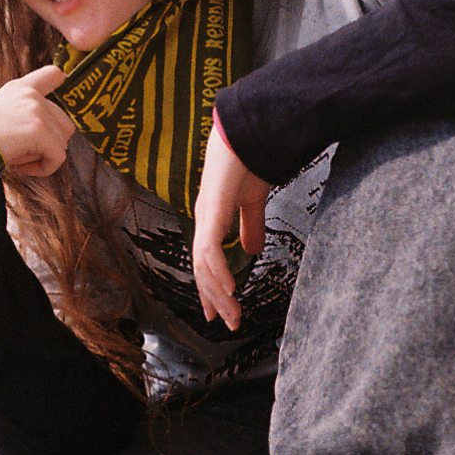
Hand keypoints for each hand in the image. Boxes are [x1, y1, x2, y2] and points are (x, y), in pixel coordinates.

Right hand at [0, 65, 75, 205]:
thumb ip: (20, 116)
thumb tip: (49, 134)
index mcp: (18, 89)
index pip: (52, 74)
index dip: (59, 82)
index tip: (60, 85)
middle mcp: (30, 95)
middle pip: (65, 124)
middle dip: (48, 144)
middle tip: (19, 153)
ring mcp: (36, 110)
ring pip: (62, 142)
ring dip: (42, 157)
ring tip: (15, 159)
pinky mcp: (39, 130)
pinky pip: (58, 158)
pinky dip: (43, 169)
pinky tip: (20, 168)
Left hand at [190, 118, 268, 330]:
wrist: (250, 131)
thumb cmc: (250, 159)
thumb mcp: (252, 201)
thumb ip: (250, 225)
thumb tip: (249, 251)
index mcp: (211, 217)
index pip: (206, 260)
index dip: (211, 287)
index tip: (220, 311)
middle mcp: (203, 218)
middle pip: (202, 268)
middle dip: (214, 298)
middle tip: (227, 323)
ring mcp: (205, 213)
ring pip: (204, 264)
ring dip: (217, 292)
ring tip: (231, 313)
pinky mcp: (212, 208)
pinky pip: (210, 248)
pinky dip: (218, 270)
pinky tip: (228, 288)